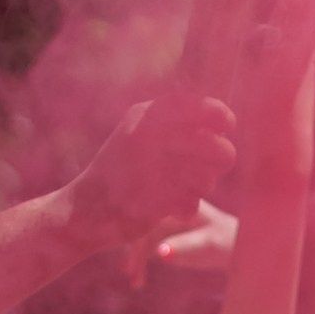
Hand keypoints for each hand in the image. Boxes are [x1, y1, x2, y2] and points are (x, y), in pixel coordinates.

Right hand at [74, 90, 236, 246]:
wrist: (86, 207)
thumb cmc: (120, 167)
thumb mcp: (139, 131)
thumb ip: (174, 122)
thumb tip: (225, 119)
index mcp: (144, 117)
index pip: (197, 106)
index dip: (219, 114)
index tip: (228, 125)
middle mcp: (148, 139)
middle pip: (214, 146)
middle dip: (222, 156)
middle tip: (218, 164)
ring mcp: (150, 171)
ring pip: (206, 177)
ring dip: (203, 184)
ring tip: (189, 186)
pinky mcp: (152, 202)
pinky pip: (191, 202)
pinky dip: (186, 206)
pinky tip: (174, 206)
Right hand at [122, 197, 238, 287]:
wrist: (236, 248)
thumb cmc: (226, 241)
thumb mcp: (207, 244)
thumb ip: (184, 246)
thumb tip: (160, 252)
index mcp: (177, 201)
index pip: (149, 210)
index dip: (135, 226)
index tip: (127, 244)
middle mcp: (166, 208)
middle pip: (140, 225)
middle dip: (133, 247)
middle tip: (129, 270)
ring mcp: (162, 222)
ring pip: (138, 238)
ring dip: (134, 259)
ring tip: (135, 281)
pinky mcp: (161, 237)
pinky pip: (143, 248)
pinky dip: (139, 263)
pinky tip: (138, 280)